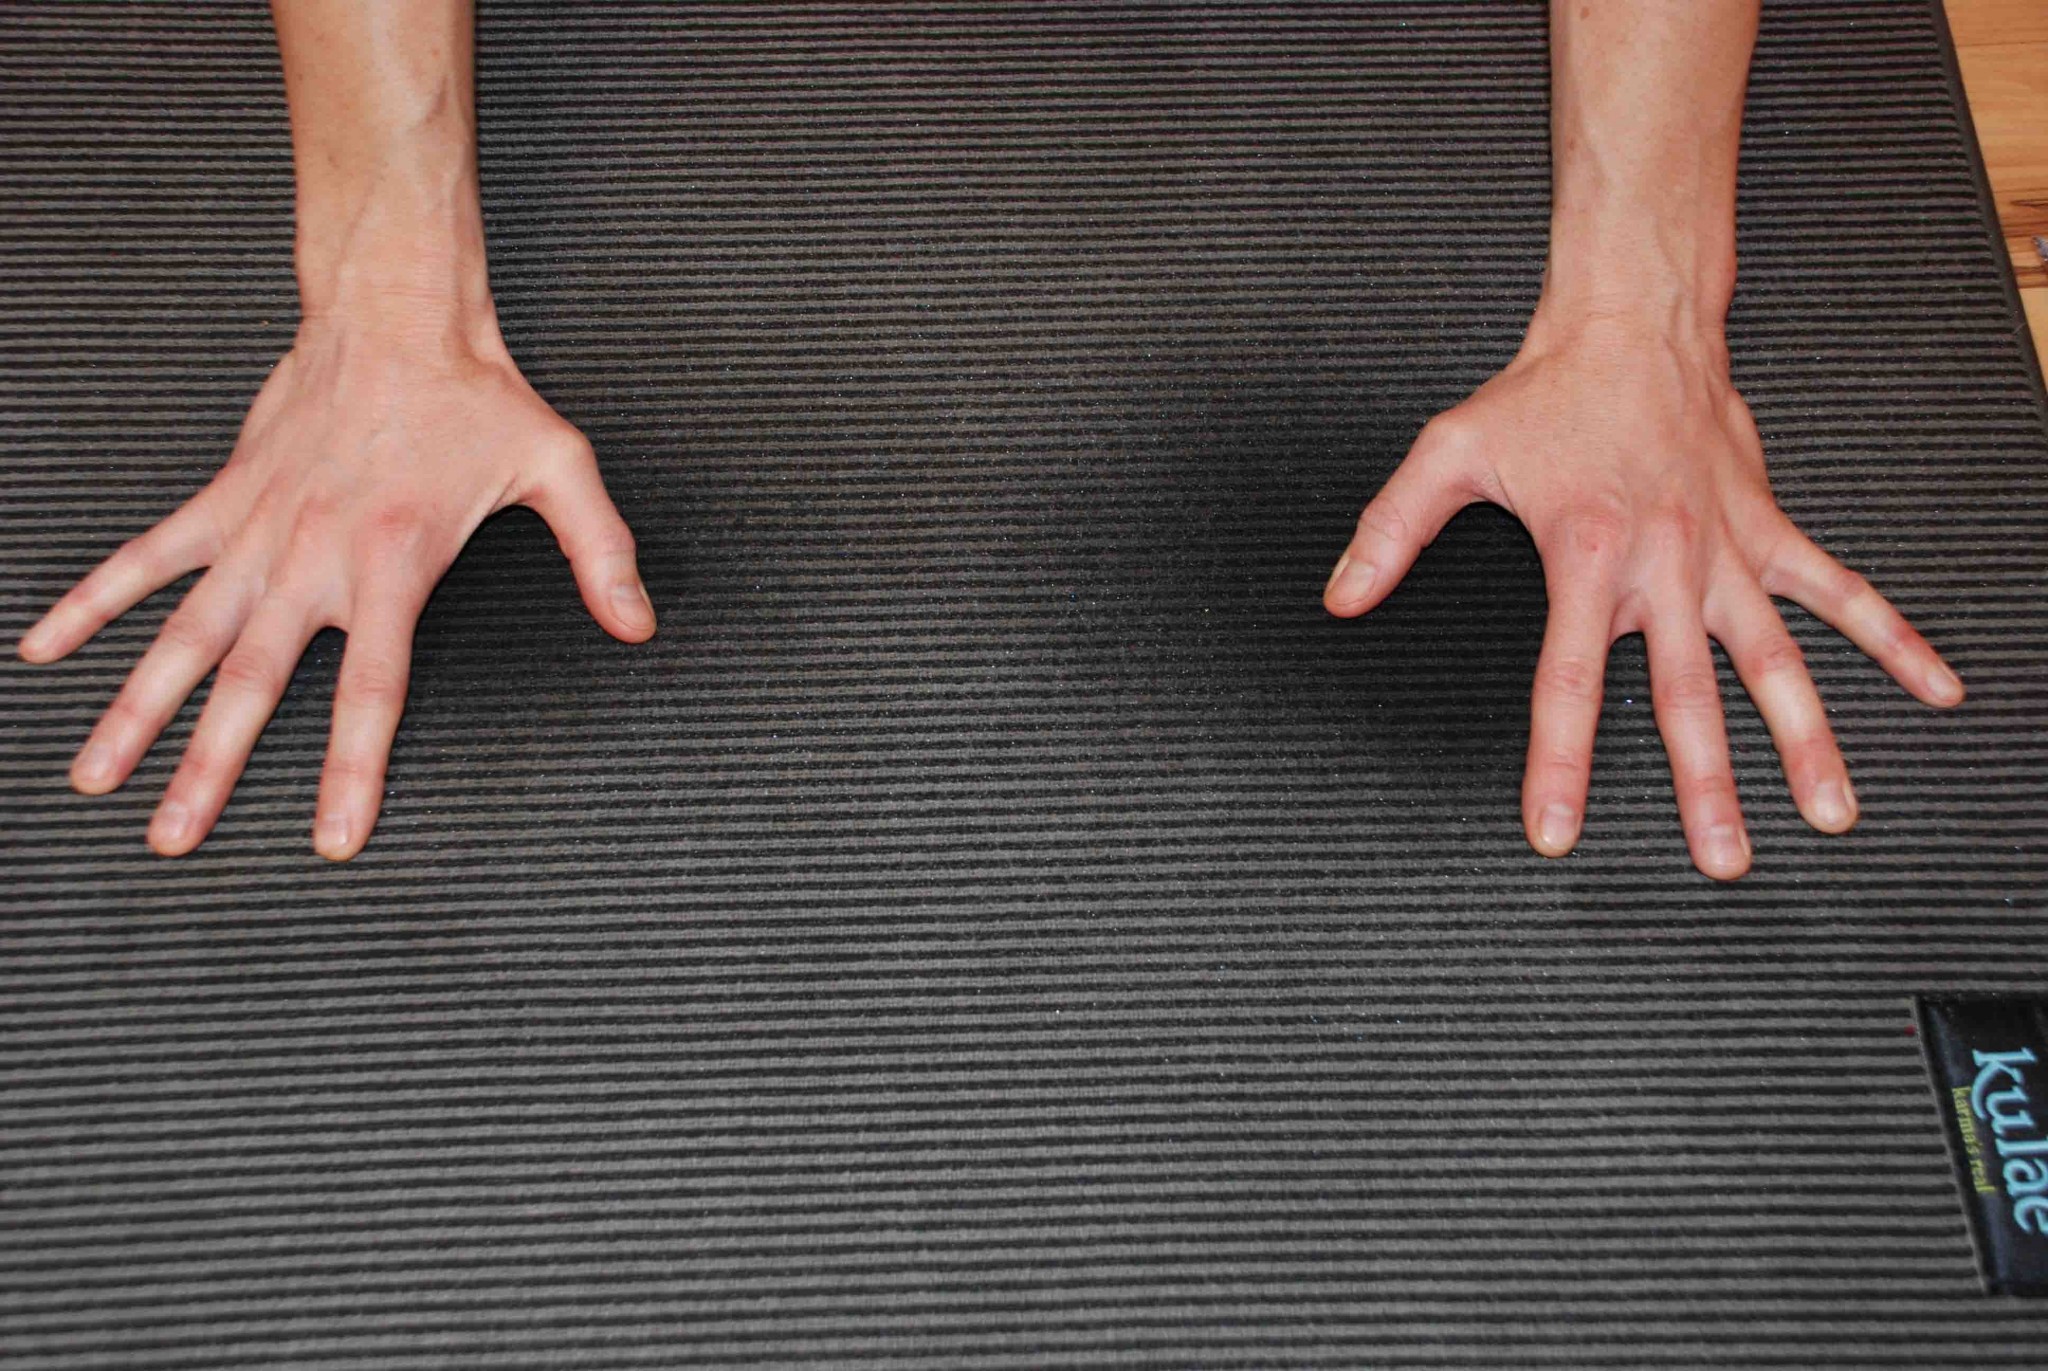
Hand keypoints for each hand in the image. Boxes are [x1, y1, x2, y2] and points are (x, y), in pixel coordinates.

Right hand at [15, 312, 654, 859]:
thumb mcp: (560, 468)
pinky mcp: (225, 498)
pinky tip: (45, 649)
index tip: (329, 839)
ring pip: (183, 635)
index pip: (371, 691)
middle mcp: (313, 558)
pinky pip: (147, 556)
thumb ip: (601, 552)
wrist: (395, 312)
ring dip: (136, 709)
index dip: (350, 770)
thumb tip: (638, 625)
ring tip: (95, 778)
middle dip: (209, 767)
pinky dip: (93, 601)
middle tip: (172, 839)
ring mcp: (259, 529)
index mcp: (394, 564)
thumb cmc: (477, 396)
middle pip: (254, 684)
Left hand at [1321, 313, 1963, 879]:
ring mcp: (1724, 552)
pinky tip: (1936, 688)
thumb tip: (1341, 597)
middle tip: (1722, 863)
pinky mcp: (1766, 529)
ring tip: (1832, 815)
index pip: (1568, 683)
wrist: (1634, 323)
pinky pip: (1840, 589)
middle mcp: (1664, 565)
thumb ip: (1391, 531)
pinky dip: (1893, 637)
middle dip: (1705, 785)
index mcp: (1585, 556)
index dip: (1561, 763)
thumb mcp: (1450, 452)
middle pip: (1686, 695)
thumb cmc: (1545, 394)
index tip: (1558, 831)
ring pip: (1775, 661)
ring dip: (1806, 740)